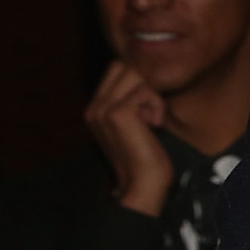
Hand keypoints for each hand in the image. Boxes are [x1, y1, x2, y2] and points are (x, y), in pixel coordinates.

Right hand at [86, 61, 173, 216]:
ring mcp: (102, 109)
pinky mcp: (117, 112)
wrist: (143, 183)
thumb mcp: (134, 124)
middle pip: (123, 66)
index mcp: (95, 110)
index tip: (146, 110)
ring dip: (151, 95)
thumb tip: (147, 77)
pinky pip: (144, 89)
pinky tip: (153, 125)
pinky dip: (155, 105)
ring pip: (134, 74)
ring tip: (150, 119)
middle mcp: (94, 107)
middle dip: (144, 83)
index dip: (138, 82)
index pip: (116, 70)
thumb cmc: (146, 156)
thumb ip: (132, 103)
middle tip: (149, 111)